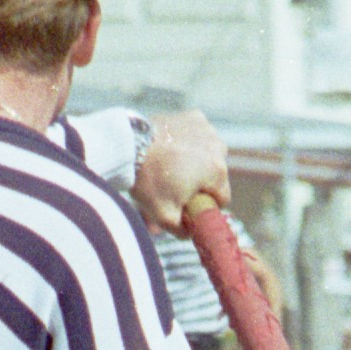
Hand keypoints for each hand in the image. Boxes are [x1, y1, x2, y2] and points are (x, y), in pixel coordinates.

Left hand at [137, 111, 228, 237]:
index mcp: (217, 173)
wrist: (128, 145)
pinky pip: (199, 135)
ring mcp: (207, 130)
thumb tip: (192, 232)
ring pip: (209, 154)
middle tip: (175, 184)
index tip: (189, 204)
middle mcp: (219, 148)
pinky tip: (173, 147)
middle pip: (216, 175)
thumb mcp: (164, 217)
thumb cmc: (149, 182)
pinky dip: (190, 141)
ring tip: (172, 165)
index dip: (206, 205)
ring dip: (197, 161)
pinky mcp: (195, 116)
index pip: (222, 198)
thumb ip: (183, 231)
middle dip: (200, 182)